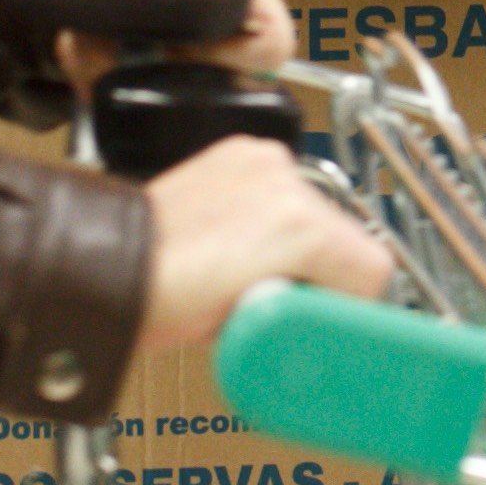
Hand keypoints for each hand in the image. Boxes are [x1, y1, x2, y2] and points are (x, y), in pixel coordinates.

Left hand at [60, 0, 285, 84]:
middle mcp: (215, 29)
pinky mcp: (135, 72)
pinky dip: (88, 74)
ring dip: (112, 69)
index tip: (187, 37)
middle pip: (217, 85)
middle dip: (158, 68)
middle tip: (118, 34)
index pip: (272, 43)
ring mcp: (175, 56)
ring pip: (160, 99)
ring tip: (90, 30)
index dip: (241, 55)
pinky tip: (79, 40)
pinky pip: (118, 97)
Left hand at [132, 132, 393, 357]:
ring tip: (251, 273)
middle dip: (320, 273)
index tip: (321, 317)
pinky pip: (283, 188)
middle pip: (346, 238)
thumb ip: (315, 319)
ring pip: (317, 213)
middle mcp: (289, 183)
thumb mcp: (260, 330)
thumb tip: (342, 329)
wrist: (112, 269)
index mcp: (304, 229)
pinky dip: (273, 215)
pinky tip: (243, 243)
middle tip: (278, 301)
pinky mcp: (239, 154)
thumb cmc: (168, 303)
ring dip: (297, 245)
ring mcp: (263, 163)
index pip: (374, 268)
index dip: (349, 303)